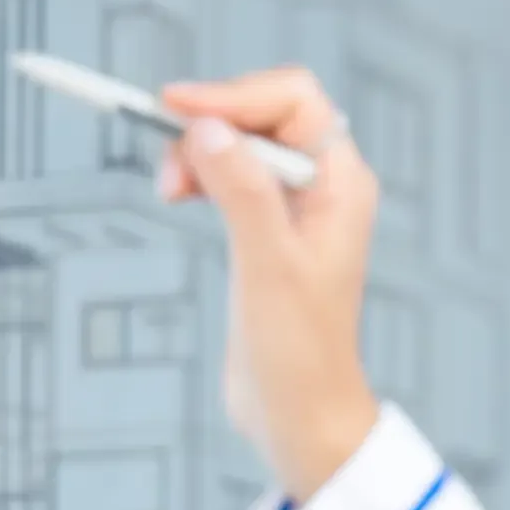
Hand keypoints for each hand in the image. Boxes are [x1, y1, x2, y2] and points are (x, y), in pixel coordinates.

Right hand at [156, 67, 379, 500]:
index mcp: (341, 184)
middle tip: (167, 167)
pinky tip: (178, 195)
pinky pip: (230, 177)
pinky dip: (199, 176)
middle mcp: (323, 188)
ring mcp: (294, 209)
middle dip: (210, 124)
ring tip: (168, 190)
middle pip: (261, 115)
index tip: (176, 107)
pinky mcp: (266, 233)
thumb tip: (208, 129)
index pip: (294, 100)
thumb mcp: (267, 266)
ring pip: (239, 144)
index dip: (234, 94)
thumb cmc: (300, 352)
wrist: (300, 416)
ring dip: (198, 152)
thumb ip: (241, 192)